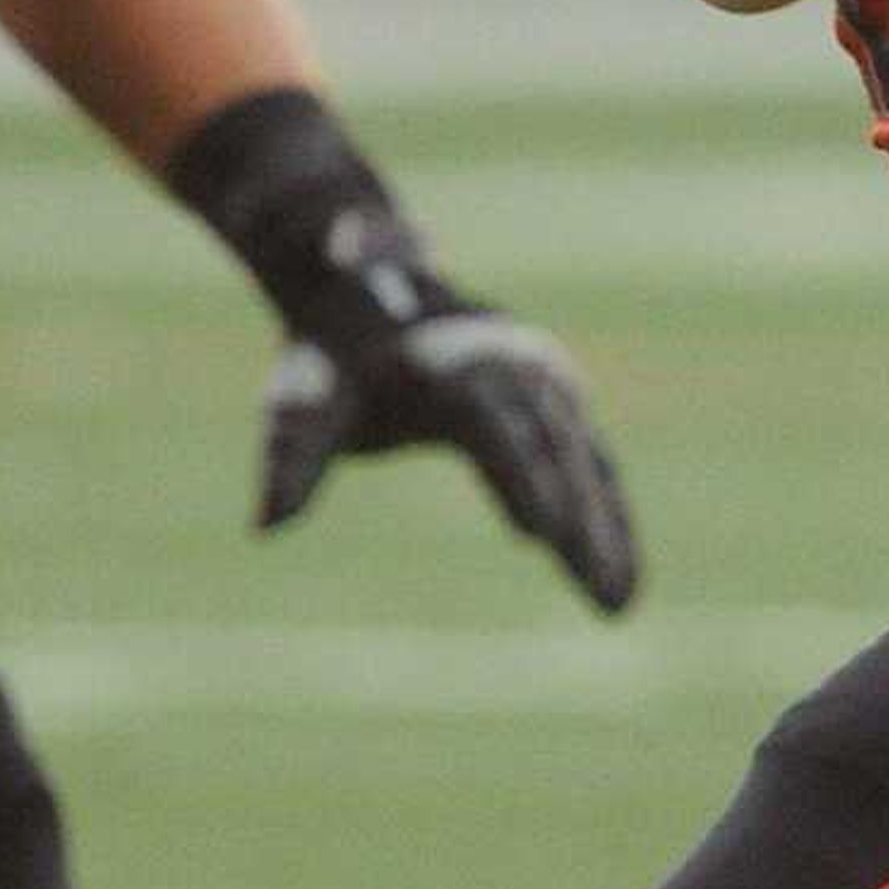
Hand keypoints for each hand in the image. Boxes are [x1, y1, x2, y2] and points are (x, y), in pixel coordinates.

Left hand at [255, 215, 642, 615]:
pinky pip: (593, 465)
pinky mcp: (559, 404)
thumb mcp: (302, 394)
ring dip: (608, 532)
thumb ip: (293, 452)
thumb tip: (267, 524)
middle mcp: (514, 366)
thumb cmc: (334, 351)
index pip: (495, 428)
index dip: (520, 479)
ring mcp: (546, 383)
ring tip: (619, 605)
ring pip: (585, 463)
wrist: (372, 282)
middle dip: (582, 526)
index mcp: (454, 363)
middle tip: (600, 595)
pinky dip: (611, 516)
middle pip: (555, 454)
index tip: (544, 534)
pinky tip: (622, 579)